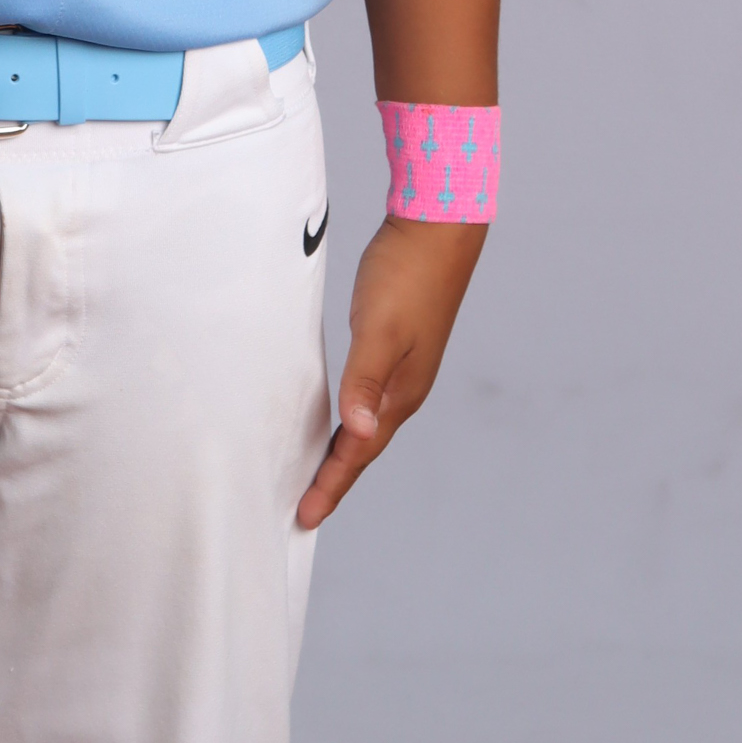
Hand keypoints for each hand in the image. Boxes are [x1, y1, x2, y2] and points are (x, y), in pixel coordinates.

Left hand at [297, 215, 485, 528]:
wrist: (437, 225)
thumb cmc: (406, 273)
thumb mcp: (380, 328)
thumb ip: (366, 380)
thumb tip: (358, 433)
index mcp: (402, 393)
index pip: (359, 453)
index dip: (331, 486)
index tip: (304, 517)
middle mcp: (405, 388)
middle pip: (365, 446)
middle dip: (337, 479)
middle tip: (306, 508)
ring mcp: (404, 366)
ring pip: (367, 423)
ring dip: (343, 450)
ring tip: (318, 472)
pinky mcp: (396, 343)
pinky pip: (366, 394)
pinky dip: (349, 415)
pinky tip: (337, 412)